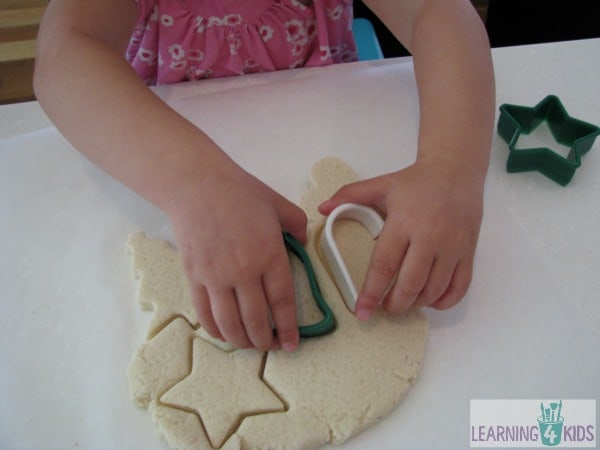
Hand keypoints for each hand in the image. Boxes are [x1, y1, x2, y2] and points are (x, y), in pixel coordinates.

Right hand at [166, 160, 306, 350]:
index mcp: (269, 254)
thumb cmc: (240, 192)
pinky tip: (225, 334)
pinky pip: (205, 313)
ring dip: (242, 341)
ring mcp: (216, 277)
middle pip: (257, 319)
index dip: (289, 328)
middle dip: (266, 341)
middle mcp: (244, 272)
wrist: (196, 185)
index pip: (282, 302)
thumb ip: (298, 225)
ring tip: (250, 345)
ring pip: (231, 323)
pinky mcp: (194, 277)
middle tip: (272, 346)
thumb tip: (302, 245)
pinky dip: (216, 330)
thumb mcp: (279, 204)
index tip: (292, 343)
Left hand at [318, 159, 483, 319]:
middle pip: (410, 284)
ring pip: (434, 290)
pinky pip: (459, 287)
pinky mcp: (468, 252)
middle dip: (394, 304)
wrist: (456, 171)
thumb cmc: (415, 182)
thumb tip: (322, 208)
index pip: (385, 265)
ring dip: (416, 304)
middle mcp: (429, 237)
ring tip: (403, 301)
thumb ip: (349, 195)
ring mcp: (452, 246)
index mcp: (403, 222)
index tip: (362, 311)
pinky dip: (444, 301)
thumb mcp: (380, 185)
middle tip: (384, 308)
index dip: (371, 292)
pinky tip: (430, 299)